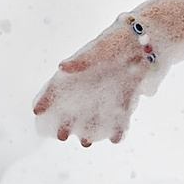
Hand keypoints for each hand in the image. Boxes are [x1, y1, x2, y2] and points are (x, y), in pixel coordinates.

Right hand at [33, 20, 150, 144]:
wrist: (147, 41)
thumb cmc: (118, 41)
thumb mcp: (100, 48)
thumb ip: (83, 59)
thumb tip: (62, 67)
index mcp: (79, 73)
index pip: (57, 88)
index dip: (46, 100)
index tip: (36, 111)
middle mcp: (91, 87)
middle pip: (73, 109)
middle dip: (66, 123)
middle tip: (61, 135)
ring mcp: (108, 95)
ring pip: (94, 118)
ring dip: (89, 131)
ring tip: (85, 142)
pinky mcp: (126, 101)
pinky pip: (119, 119)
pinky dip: (118, 130)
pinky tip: (116, 140)